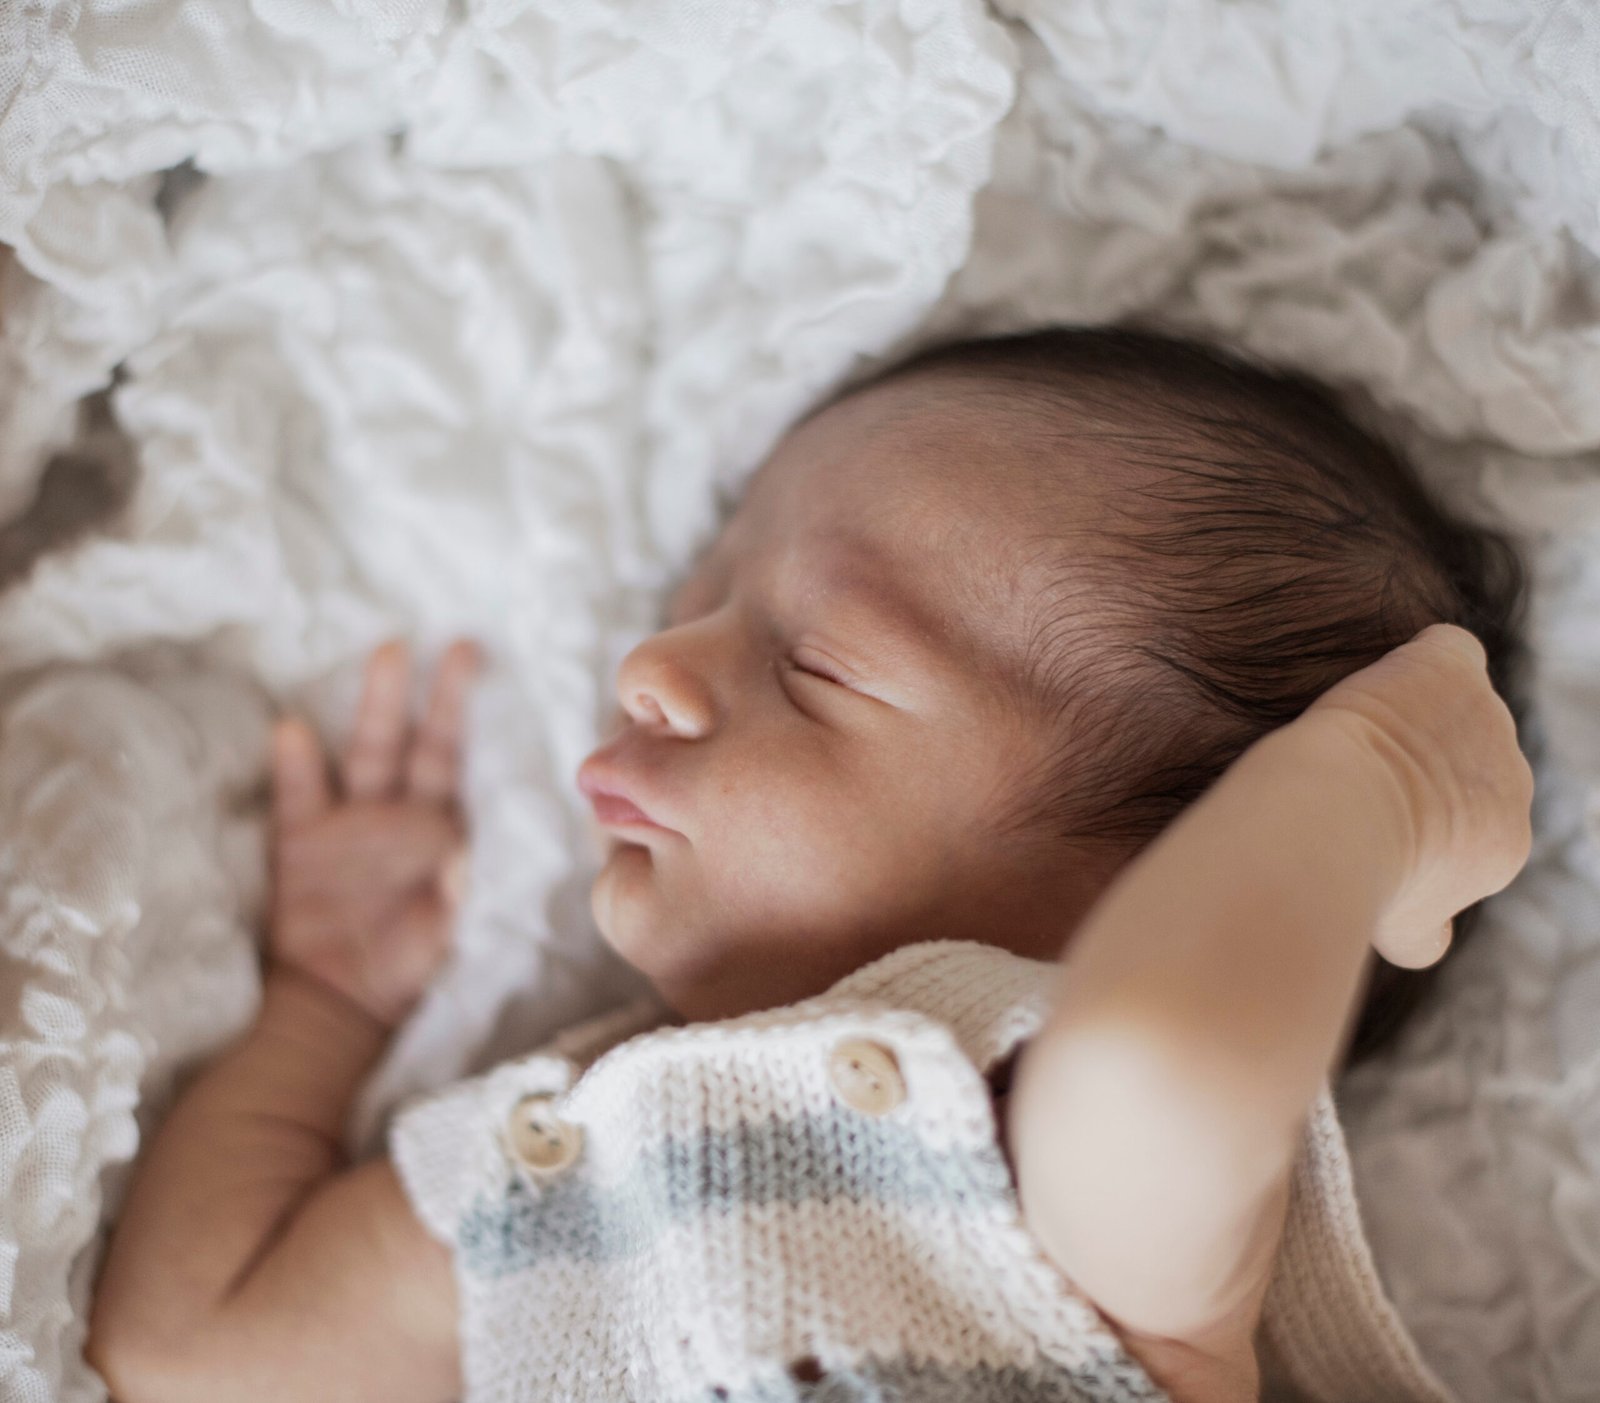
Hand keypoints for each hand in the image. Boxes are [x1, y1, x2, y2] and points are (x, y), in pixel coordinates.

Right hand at [268, 639, 482, 1028]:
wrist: (340, 1002)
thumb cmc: (404, 965)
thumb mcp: (443, 932)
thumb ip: (455, 891)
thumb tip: (462, 855)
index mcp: (437, 824)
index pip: (450, 755)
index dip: (459, 709)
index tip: (474, 656)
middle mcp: (393, 811)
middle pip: (409, 741)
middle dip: (421, 692)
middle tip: (442, 639)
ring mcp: (345, 823)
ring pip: (362, 753)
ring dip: (374, 708)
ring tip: (387, 655)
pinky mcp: (301, 845)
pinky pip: (299, 798)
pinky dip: (297, 766)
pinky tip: (293, 729)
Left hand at [1301, 622, 1532, 969]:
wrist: (1336, 820)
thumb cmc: (1356, 880)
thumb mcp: (1396, 930)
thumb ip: (1422, 936)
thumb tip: (1426, 946)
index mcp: (1504, 845)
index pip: (1469, 819)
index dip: (1416, 816)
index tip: (1368, 824)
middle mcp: (1512, 779)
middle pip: (1464, 762)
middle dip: (1414, 768)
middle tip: (1352, 782)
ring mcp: (1485, 721)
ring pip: (1452, 709)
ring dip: (1404, 720)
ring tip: (1349, 741)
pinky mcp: (1449, 673)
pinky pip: (1450, 651)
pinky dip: (1423, 658)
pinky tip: (1388, 677)